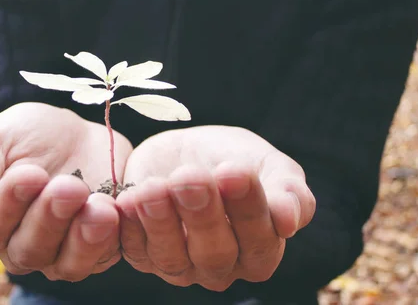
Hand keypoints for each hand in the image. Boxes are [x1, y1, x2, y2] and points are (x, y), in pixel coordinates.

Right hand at [0, 102, 132, 280]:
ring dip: (83, 238)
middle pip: (29, 250)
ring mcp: (60, 252)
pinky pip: (102, 257)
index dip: (8, 204)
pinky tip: (115, 212)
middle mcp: (20, 246)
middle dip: (50, 218)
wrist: (76, 134)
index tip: (32, 173)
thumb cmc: (27, 137)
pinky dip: (110, 239)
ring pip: (67, 264)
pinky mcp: (97, 248)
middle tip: (70, 186)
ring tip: (100, 209)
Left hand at [116, 126, 315, 290]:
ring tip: (154, 187)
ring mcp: (181, 265)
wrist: (182, 150)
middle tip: (190, 176)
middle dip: (202, 214)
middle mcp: (221, 266)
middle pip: (215, 253)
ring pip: (172, 257)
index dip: (248, 208)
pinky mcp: (144, 256)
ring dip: (161, 221)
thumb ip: (287, 190)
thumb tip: (289, 221)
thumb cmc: (231, 159)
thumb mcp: (266, 164)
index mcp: (260, 249)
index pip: (259, 240)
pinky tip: (127, 199)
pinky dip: (129, 226)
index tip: (235, 171)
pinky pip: (134, 250)